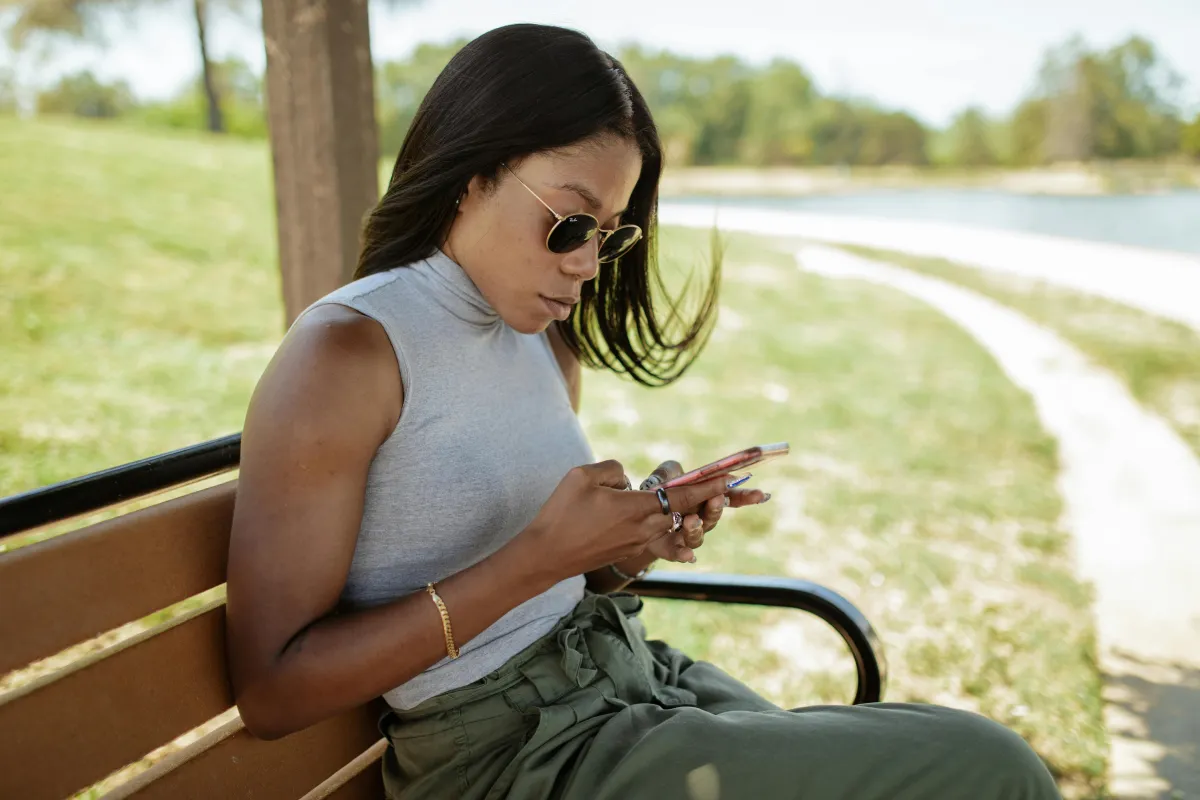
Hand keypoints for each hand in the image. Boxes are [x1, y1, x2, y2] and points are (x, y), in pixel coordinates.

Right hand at [520, 460, 731, 578]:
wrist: (547, 556)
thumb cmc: (561, 513)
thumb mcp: (583, 476)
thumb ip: (614, 470)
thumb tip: (628, 481)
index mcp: (638, 508)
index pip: (683, 496)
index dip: (708, 487)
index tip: (731, 479)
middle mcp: (645, 528)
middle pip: (685, 512)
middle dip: (708, 500)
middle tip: (737, 490)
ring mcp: (637, 543)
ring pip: (670, 524)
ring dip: (685, 514)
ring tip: (701, 505)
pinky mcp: (627, 551)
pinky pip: (654, 536)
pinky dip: (663, 529)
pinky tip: (661, 531)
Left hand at [639, 461, 769, 559]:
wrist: (636, 514)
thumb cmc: (657, 492)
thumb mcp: (664, 476)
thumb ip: (671, 471)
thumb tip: (681, 473)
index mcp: (704, 498)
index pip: (729, 498)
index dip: (745, 497)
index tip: (761, 495)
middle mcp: (700, 519)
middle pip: (714, 516)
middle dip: (717, 508)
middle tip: (717, 498)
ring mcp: (686, 535)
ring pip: (698, 536)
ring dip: (697, 528)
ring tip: (691, 520)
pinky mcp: (669, 548)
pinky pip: (678, 553)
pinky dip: (684, 555)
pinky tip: (688, 556)